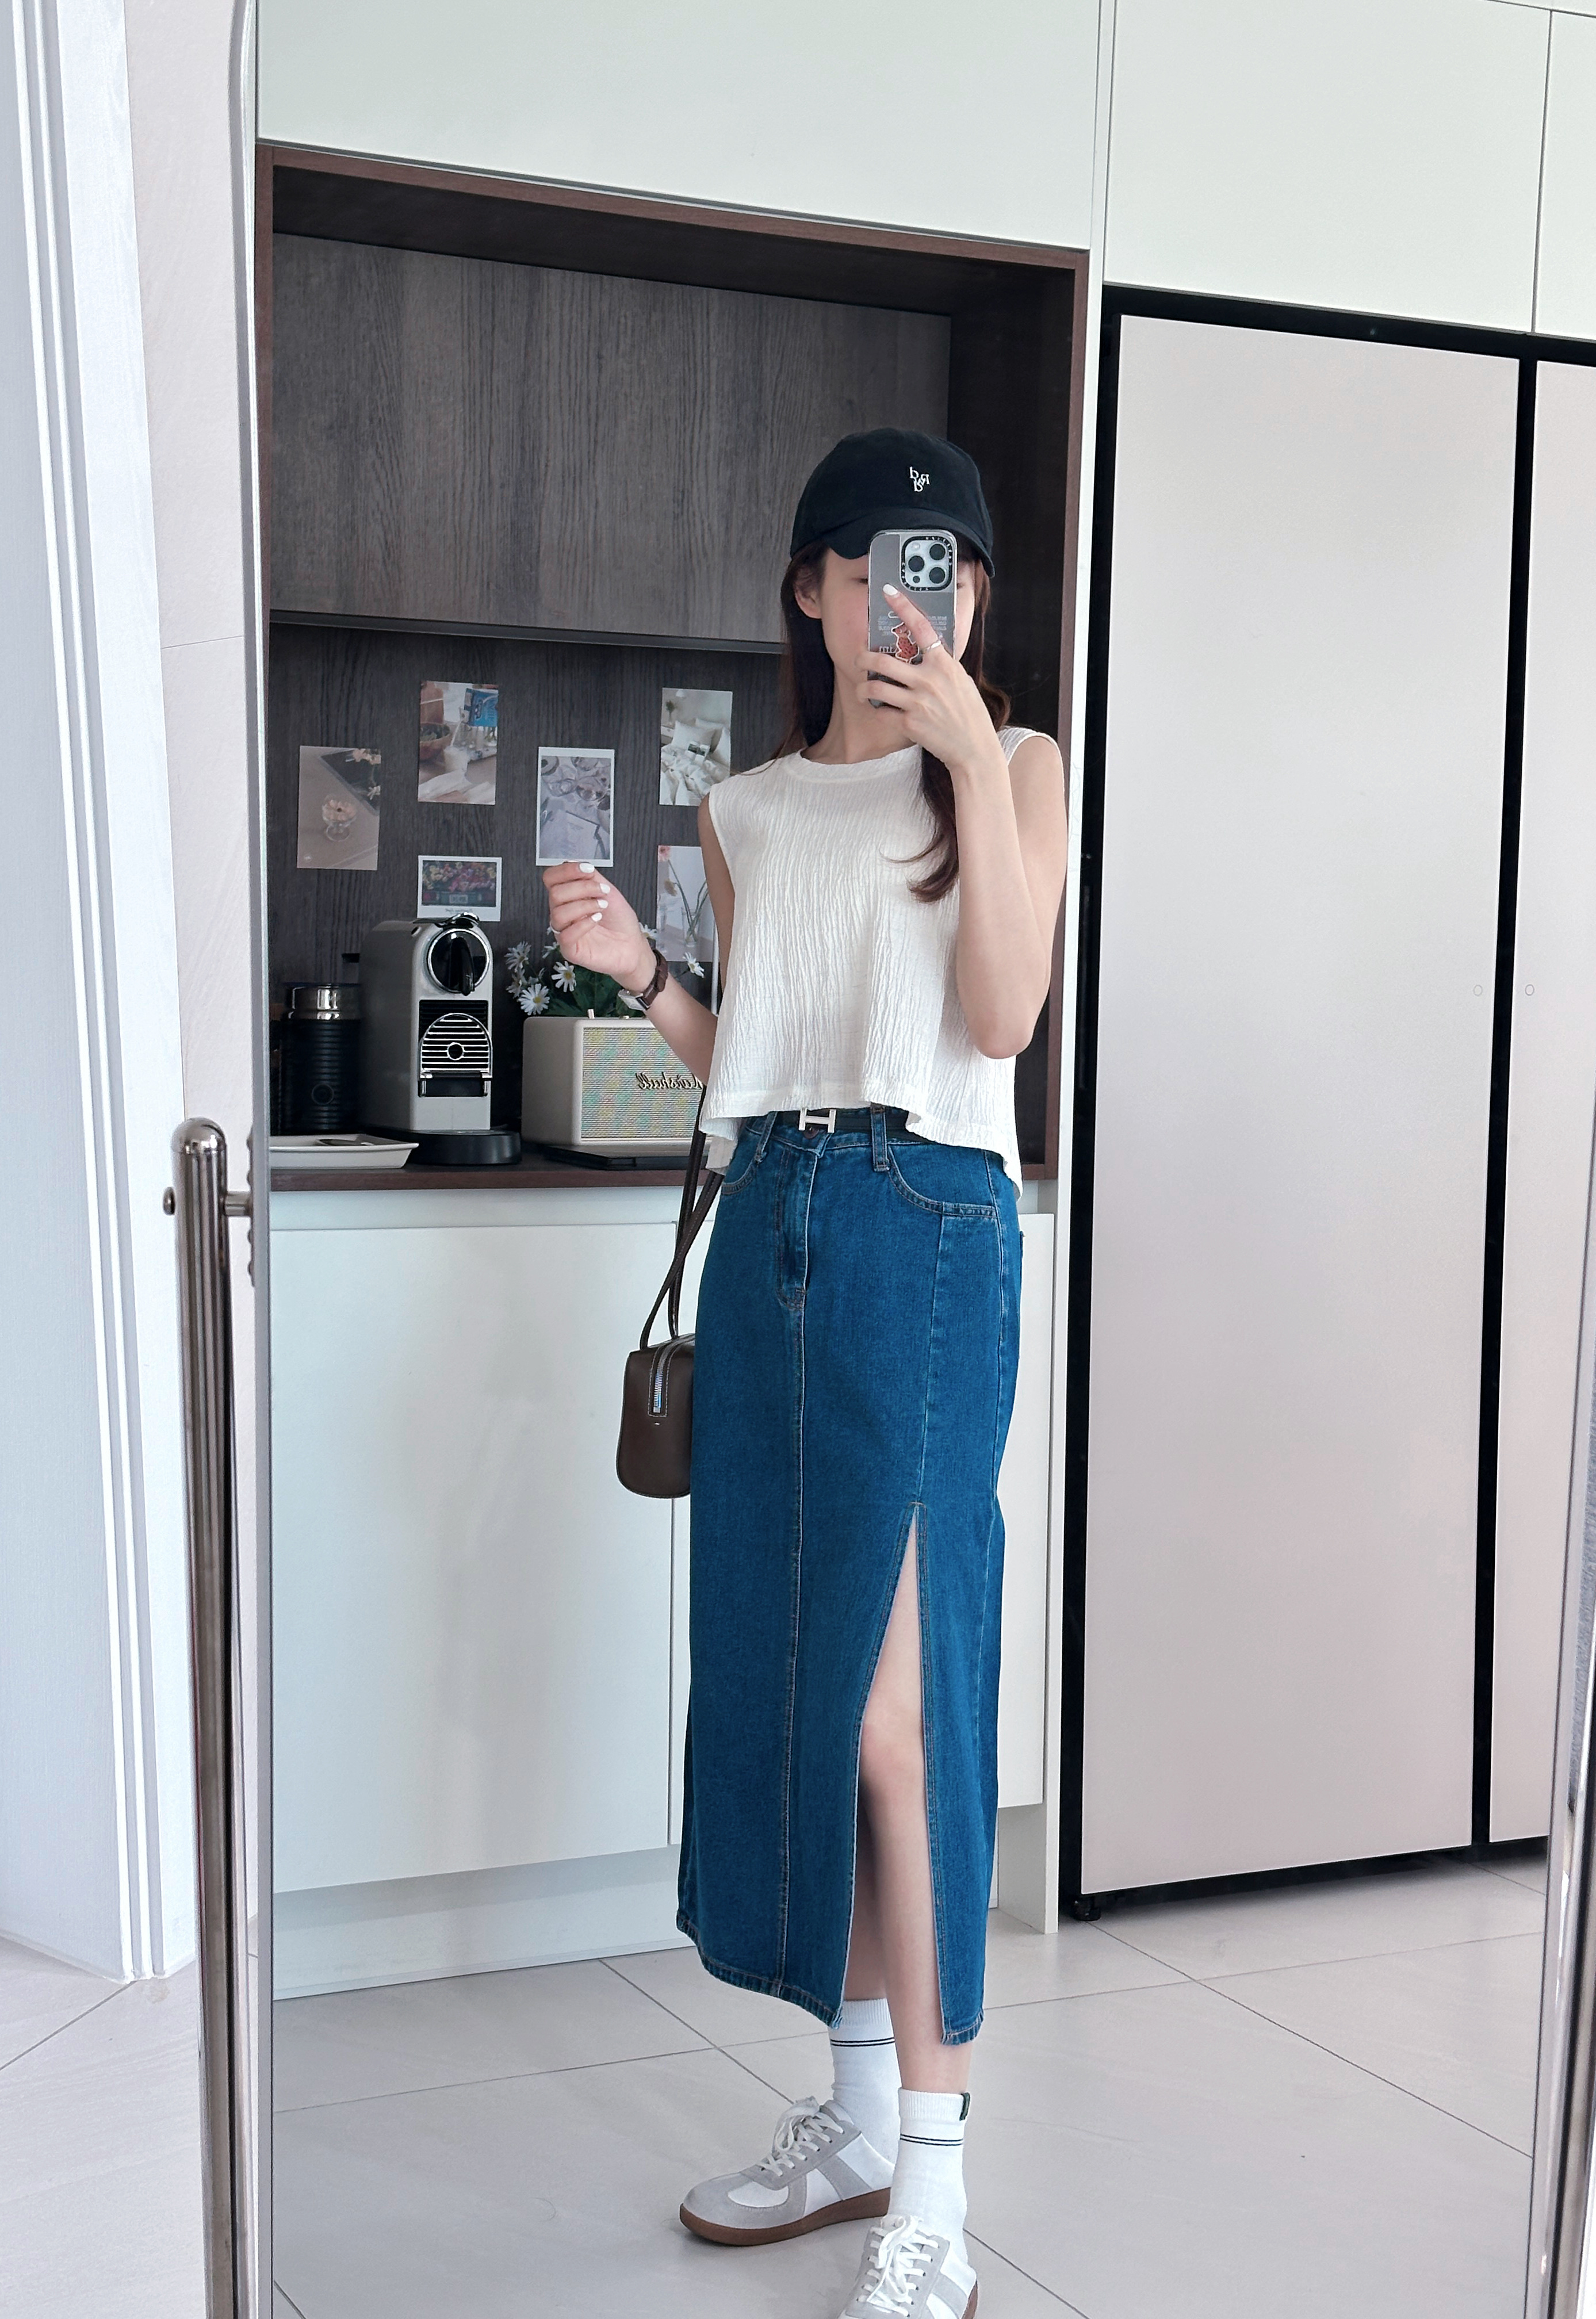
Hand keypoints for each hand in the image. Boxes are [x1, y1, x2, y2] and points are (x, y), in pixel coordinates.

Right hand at [541, 861, 651, 989]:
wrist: (632, 945)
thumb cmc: (619, 920)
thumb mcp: (607, 891)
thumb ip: (589, 877)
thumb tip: (574, 863)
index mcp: (568, 896)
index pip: (551, 878)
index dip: (566, 871)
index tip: (588, 871)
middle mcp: (563, 912)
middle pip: (554, 893)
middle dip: (582, 888)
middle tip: (603, 893)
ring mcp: (563, 931)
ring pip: (558, 913)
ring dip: (584, 906)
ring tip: (602, 908)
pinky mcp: (569, 949)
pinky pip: (565, 935)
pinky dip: (583, 924)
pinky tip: (596, 921)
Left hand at [857, 588, 1004, 777]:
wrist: (974, 748)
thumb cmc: (968, 713)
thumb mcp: (961, 681)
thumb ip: (941, 666)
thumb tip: (923, 654)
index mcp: (944, 664)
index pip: (922, 627)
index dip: (904, 606)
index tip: (889, 591)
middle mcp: (930, 680)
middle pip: (883, 662)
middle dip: (863, 659)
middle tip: (859, 660)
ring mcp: (918, 702)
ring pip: (875, 688)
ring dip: (862, 688)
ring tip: (863, 690)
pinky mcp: (910, 724)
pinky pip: (882, 712)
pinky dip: (878, 711)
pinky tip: (881, 711)